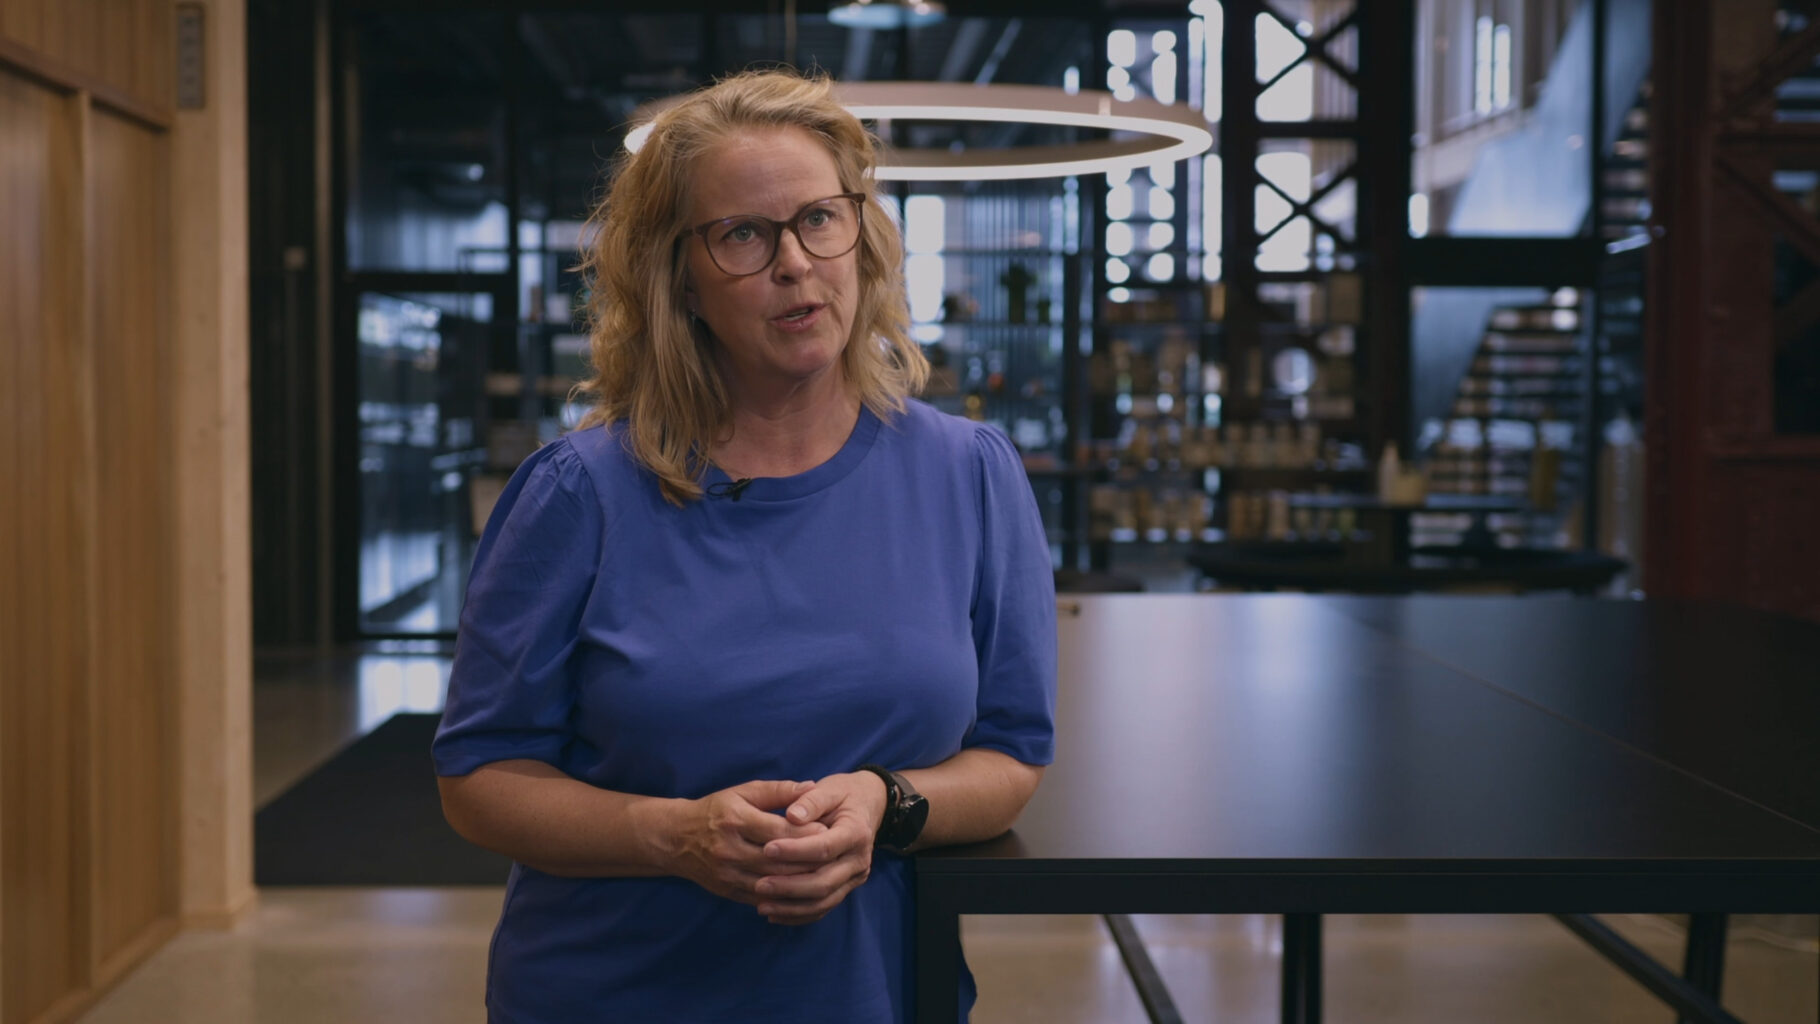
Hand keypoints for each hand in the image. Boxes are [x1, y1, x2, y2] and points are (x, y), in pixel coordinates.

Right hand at [667, 780, 828, 906]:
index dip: (806, 833)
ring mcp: (727, 874)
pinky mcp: (727, 891)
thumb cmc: (716, 810)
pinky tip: (803, 890)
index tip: (829, 830)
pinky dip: (784, 896)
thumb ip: (779, 791)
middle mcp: (730, 849)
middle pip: (778, 860)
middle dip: (809, 859)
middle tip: (834, 855)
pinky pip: (761, 898)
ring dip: (801, 881)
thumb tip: (812, 787)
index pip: (779, 831)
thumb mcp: (744, 792)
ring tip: (824, 873)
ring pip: (772, 883)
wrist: (676, 838)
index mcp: (736, 820)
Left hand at [754, 771, 888, 925]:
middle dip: (790, 886)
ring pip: (823, 901)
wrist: (866, 806)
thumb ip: (810, 801)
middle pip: (824, 881)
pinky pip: (823, 908)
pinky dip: (798, 915)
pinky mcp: (846, 888)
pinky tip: (774, 915)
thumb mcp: (828, 789)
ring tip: (761, 905)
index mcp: (856, 832)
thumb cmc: (842, 795)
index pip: (825, 847)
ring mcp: (855, 877)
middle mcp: (859, 859)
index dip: (795, 850)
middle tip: (759, 884)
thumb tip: (791, 815)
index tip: (766, 849)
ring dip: (791, 907)